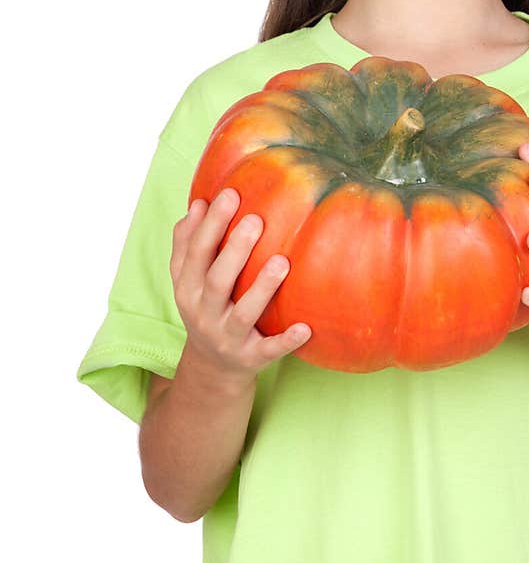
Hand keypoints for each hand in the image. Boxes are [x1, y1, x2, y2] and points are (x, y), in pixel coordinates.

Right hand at [170, 187, 310, 384]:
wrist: (212, 368)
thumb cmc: (207, 307)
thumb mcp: (189, 280)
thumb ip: (188, 243)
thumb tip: (198, 202)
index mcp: (187, 289)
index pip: (195, 253)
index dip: (210, 225)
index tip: (230, 194)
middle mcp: (203, 314)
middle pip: (216, 280)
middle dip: (235, 250)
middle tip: (256, 220)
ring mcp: (227, 338)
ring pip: (243, 314)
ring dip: (261, 288)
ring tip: (281, 261)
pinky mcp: (250, 359)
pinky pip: (269, 350)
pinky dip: (286, 341)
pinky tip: (306, 327)